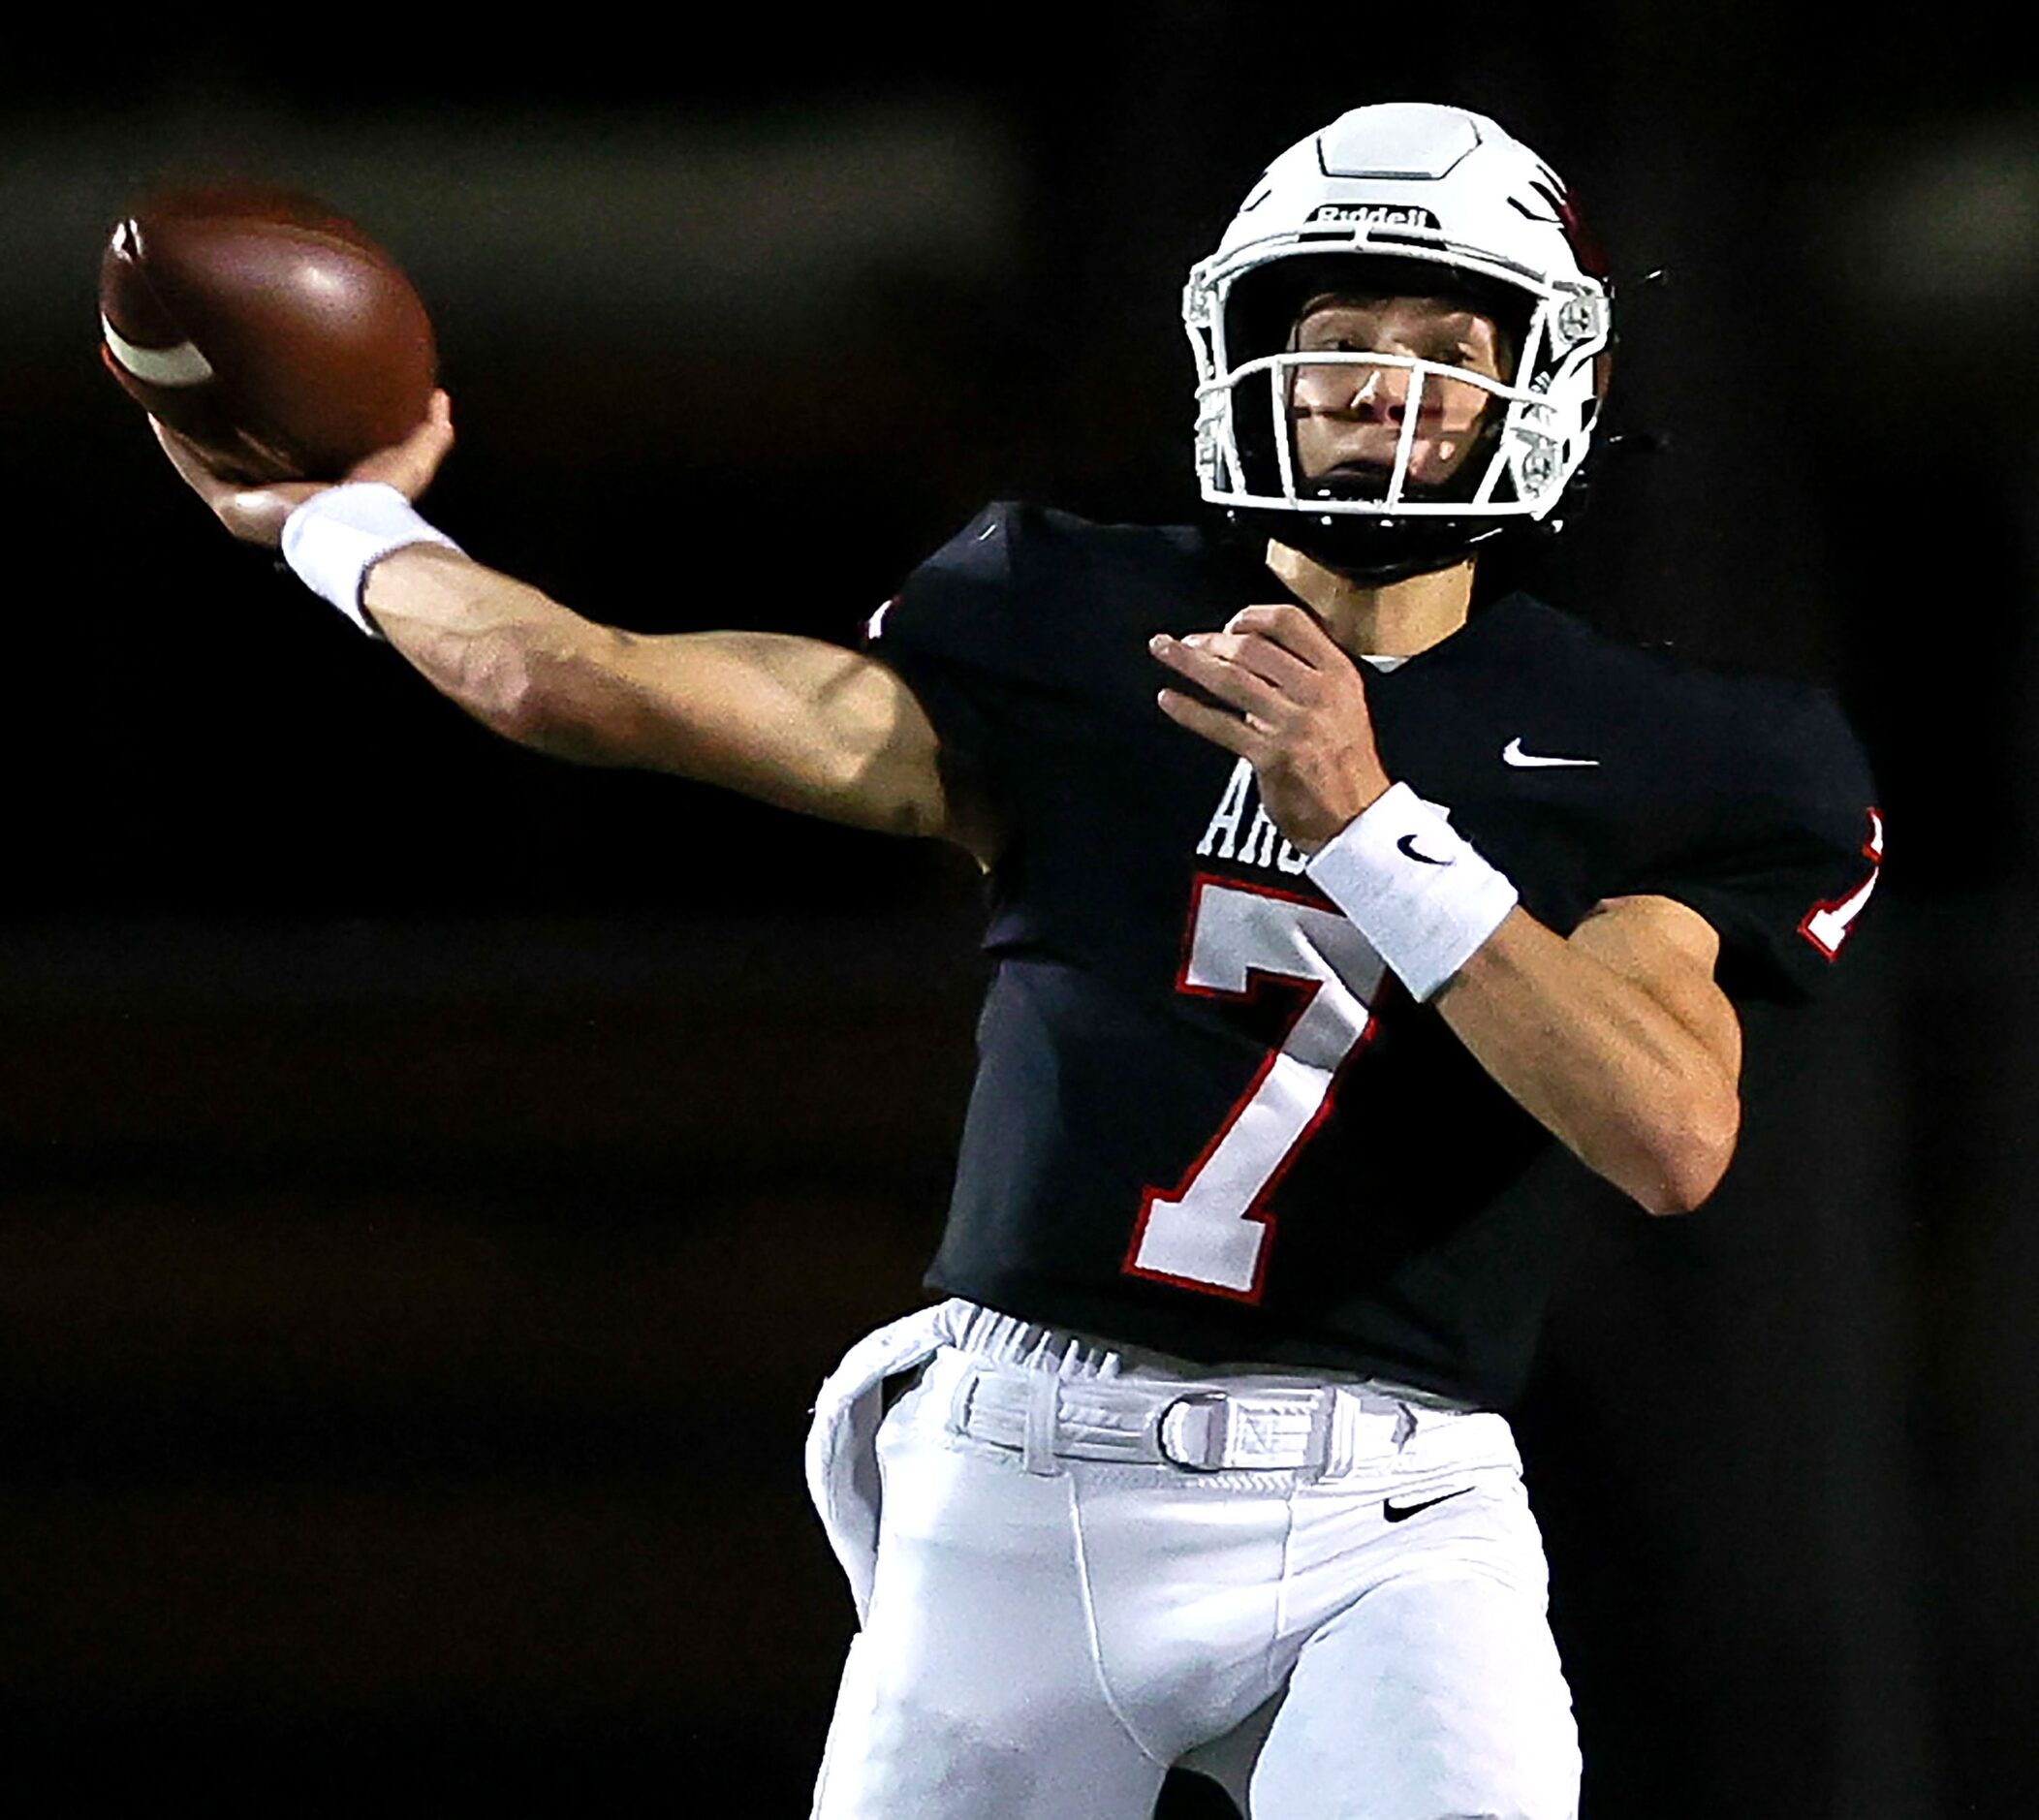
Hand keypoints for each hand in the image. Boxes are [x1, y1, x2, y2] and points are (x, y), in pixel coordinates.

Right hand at [151, 389, 455, 548]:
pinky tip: (157, 408)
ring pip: (204, 457)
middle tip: (205, 381)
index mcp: (306, 490)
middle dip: (219, 422)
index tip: (254, 391)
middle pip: (234, 453)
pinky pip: (191, 465)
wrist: (359, 532)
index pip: (275, 453)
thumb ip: (428, 433)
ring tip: (168, 386)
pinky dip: (173, 439)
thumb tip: (440, 400)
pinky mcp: (229, 504)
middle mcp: (270, 500)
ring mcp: (245, 504)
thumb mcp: (410, 460)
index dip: (262, 426)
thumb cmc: (384, 505)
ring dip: (187, 424)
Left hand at [1151, 602, 1392, 851]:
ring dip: (1190, 663)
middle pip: (1251, 648)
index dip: (1251, 616)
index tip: (1230, 623)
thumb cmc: (1346, 766)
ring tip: (1165, 652)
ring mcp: (1293, 724)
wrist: (1357, 818)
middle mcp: (1317, 693)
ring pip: (1230, 680)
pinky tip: (1169, 700)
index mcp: (1338, 673)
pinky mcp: (1270, 756)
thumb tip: (1250, 654)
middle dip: (1210, 641)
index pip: (1290, 622)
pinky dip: (1189, 710)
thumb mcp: (1343, 705)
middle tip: (1186, 642)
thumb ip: (1305, 676)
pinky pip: (1220, 725)